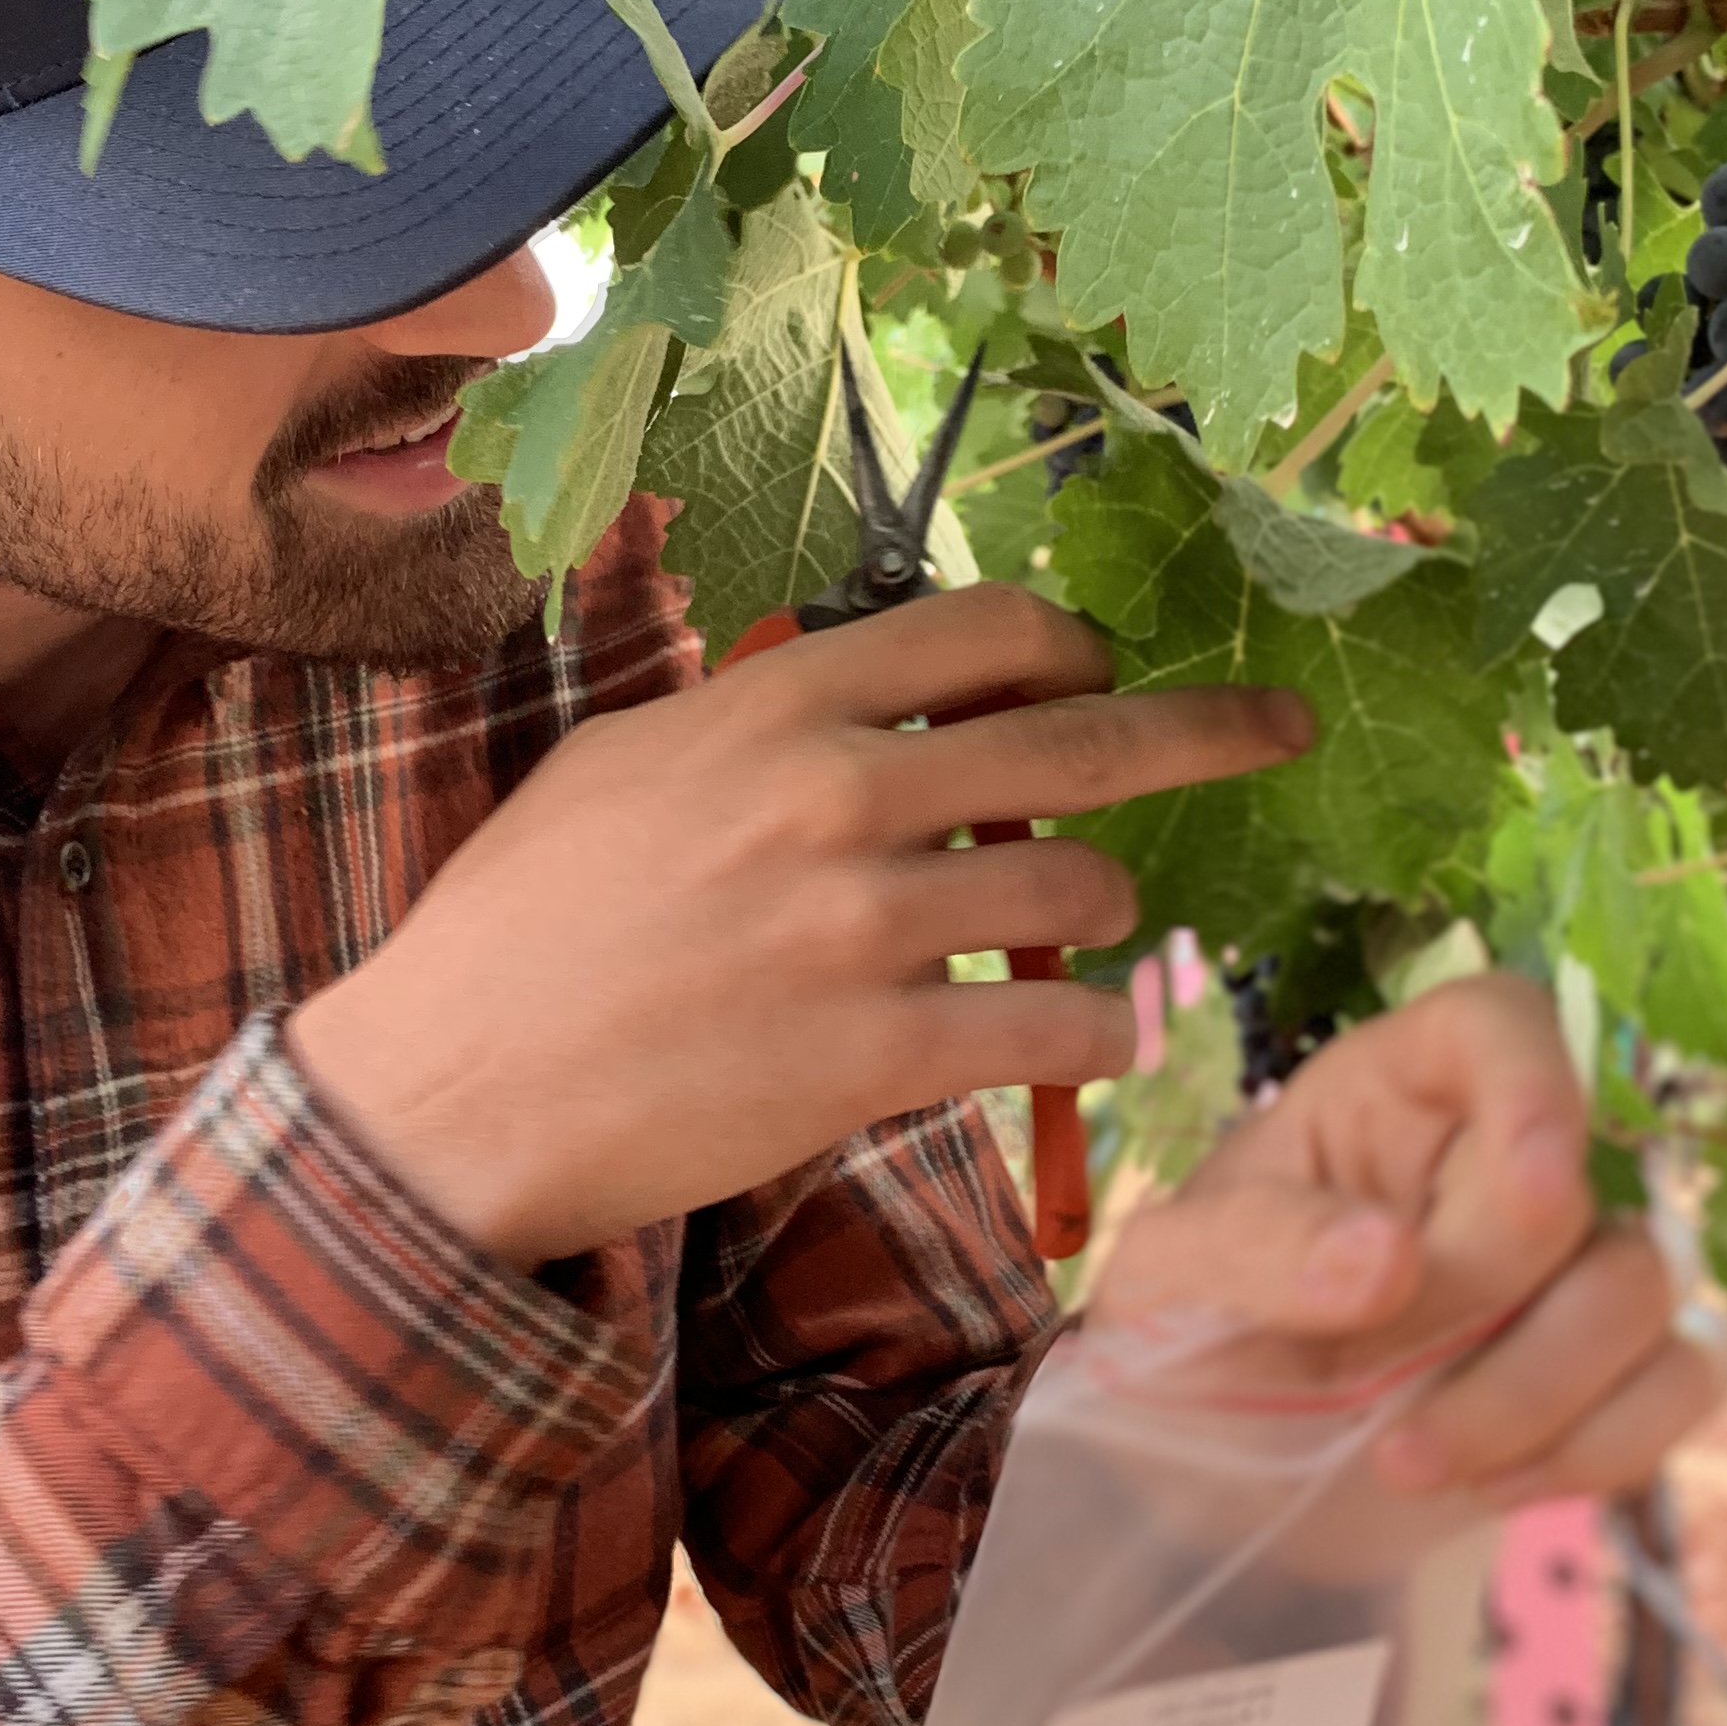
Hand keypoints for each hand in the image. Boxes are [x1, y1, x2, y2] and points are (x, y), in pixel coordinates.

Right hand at [289, 584, 1309, 1266]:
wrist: (448, 1094)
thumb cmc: (515, 932)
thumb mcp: (617, 769)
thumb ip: (746, 726)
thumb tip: (850, 705)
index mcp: (769, 708)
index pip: (982, 631)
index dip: (1071, 649)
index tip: (1108, 674)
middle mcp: (830, 796)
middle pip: (1075, 742)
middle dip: (1206, 729)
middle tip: (1277, 730)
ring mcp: (857, 928)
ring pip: (1079, 896)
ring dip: (1109, 920)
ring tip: (1085, 943)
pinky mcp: (872, 1058)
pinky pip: (1051, 1033)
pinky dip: (1096, 1039)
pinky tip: (1087, 1046)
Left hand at [1093, 974, 1726, 1510]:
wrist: (1219, 1475)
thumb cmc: (1192, 1332)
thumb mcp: (1170, 1276)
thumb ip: (1257, 1248)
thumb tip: (1388, 1258)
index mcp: (1392, 1091)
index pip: (1502, 1023)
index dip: (1539, 1088)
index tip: (1534, 1189)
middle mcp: (1498, 1157)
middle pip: (1576, 1200)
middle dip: (1479, 1315)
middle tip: (1366, 1393)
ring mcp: (1571, 1257)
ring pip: (1646, 1291)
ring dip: (1535, 1401)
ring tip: (1402, 1463)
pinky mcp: (1618, 1360)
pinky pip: (1690, 1376)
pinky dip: (1604, 1447)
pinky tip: (1492, 1485)